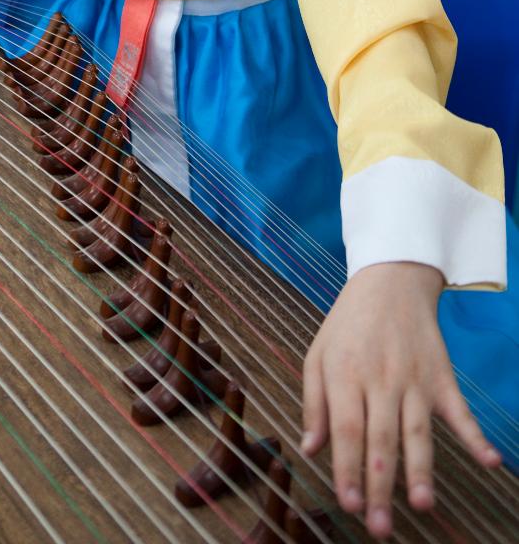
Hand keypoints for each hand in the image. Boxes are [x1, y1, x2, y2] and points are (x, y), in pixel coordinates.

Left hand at [302, 262, 500, 537]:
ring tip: (422, 504)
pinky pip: (460, 411)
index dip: (347, 469)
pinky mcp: (442, 377)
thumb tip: (310, 449)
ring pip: (418, 431)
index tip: (349, 505)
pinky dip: (476, 436)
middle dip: (380, 485)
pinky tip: (491, 462)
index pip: (346, 430)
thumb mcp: (318, 354)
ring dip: (421, 469)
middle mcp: (381, 380)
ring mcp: (415, 379)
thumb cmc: (349, 324)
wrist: (391, 281)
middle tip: (379, 527)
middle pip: (381, 439)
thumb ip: (314, 403)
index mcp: (346, 375)